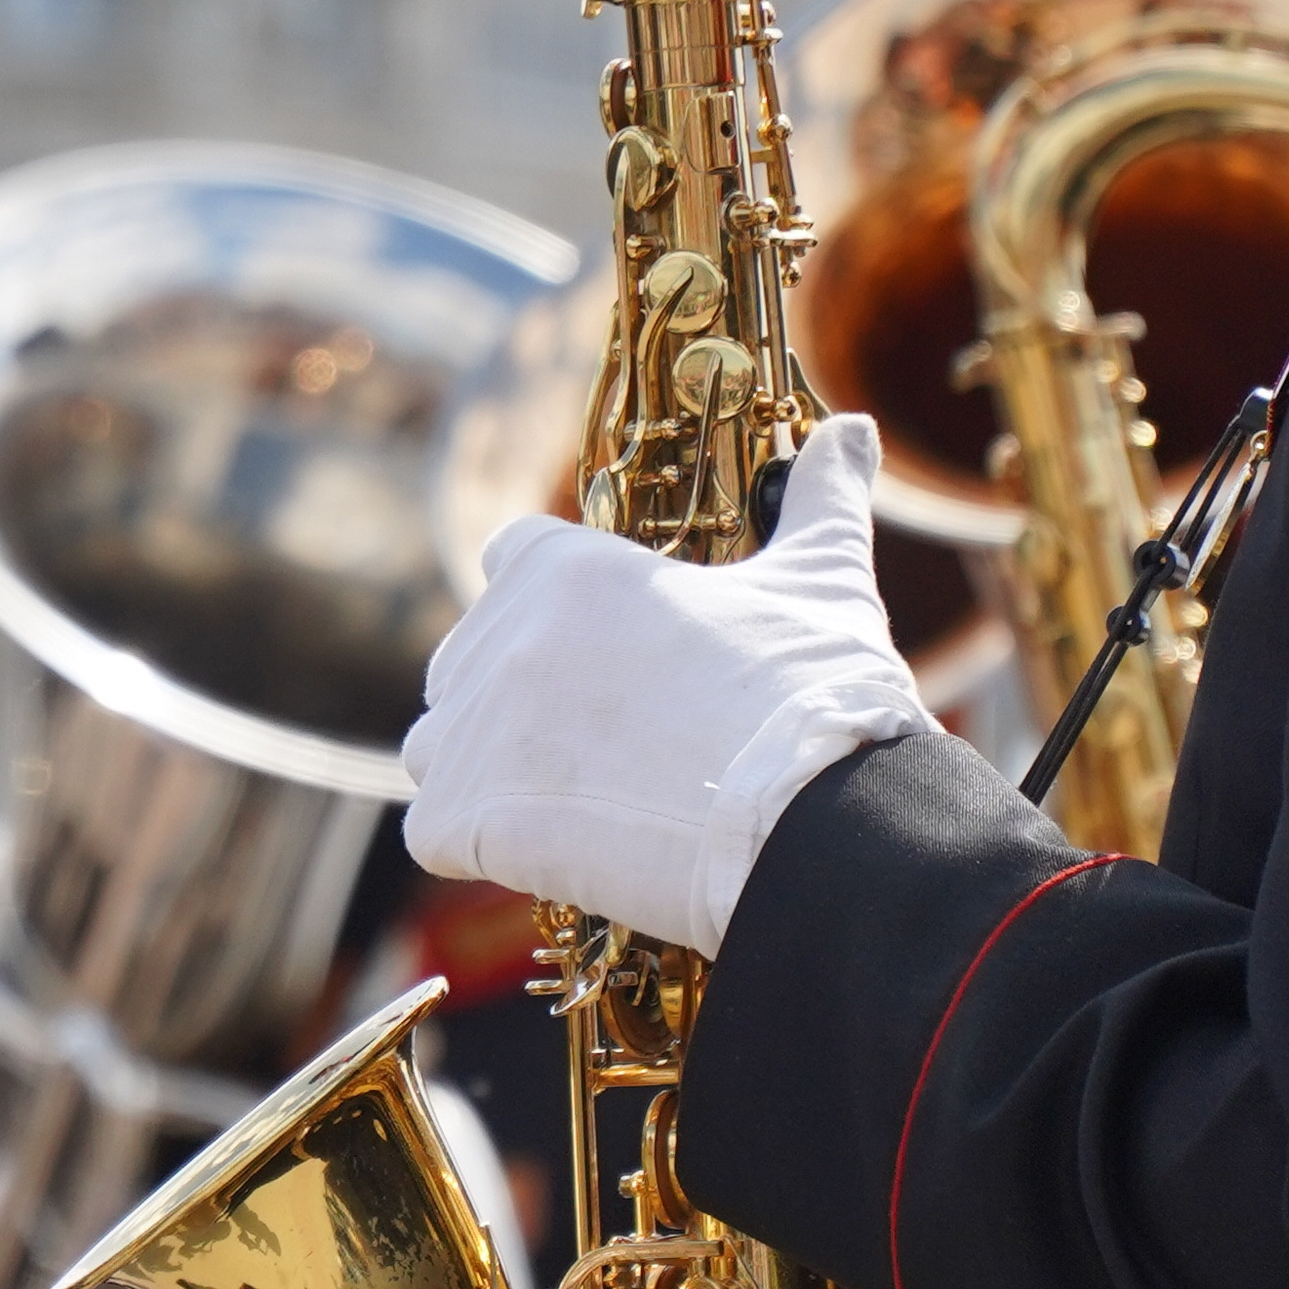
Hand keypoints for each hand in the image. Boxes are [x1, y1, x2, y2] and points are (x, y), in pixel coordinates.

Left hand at [402, 414, 935, 955]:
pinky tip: (546, 857)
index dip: (544, 602)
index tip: (591, 649)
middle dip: (512, 700)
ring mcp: (472, 729)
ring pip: (437, 746)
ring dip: (481, 775)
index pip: (509, 556)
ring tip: (569, 805)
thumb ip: (820, 501)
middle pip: (465, 661)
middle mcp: (502, 638)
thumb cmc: (816, 697)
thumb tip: (855, 431)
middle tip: (601, 747)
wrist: (810, 822)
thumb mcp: (823, 582)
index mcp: (568, 568)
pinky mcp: (461, 817)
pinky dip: (475, 850)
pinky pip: (433, 834)